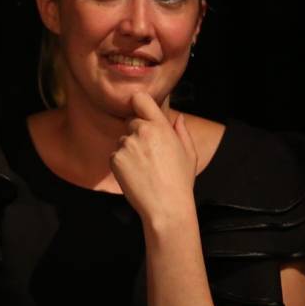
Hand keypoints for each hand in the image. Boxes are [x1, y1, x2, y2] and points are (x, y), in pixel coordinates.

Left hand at [109, 92, 197, 223]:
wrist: (166, 206)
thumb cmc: (180, 181)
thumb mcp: (189, 154)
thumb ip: (182, 132)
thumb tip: (178, 118)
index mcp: (160, 126)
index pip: (140, 99)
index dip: (138, 103)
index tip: (139, 111)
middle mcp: (142, 131)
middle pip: (131, 122)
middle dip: (136, 133)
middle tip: (149, 154)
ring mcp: (127, 145)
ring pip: (123, 140)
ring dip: (129, 150)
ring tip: (144, 168)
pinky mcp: (116, 159)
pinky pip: (115, 155)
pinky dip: (122, 164)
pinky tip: (135, 175)